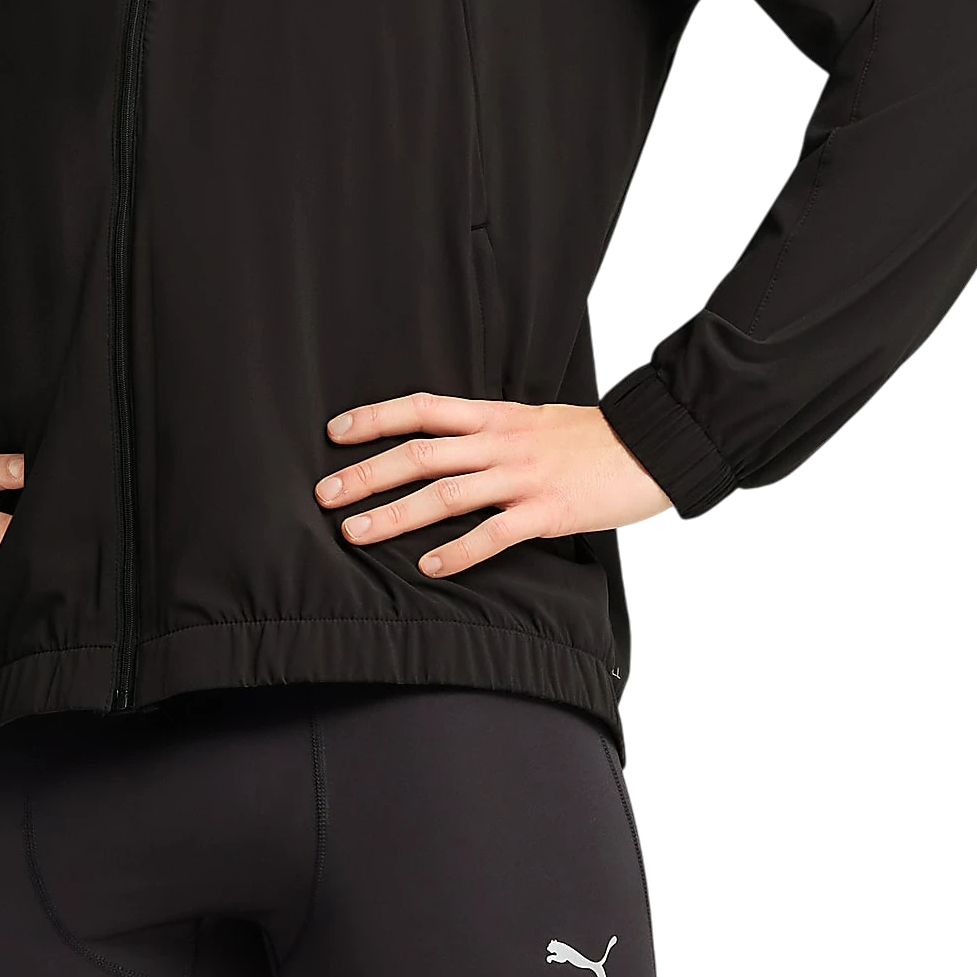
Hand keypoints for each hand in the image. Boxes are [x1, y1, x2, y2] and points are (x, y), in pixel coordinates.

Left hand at [315, 393, 672, 577]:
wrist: (651, 446)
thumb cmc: (589, 438)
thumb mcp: (532, 420)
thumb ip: (489, 432)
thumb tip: (445, 446)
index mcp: (495, 416)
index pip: (422, 408)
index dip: (375, 418)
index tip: (335, 432)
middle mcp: (501, 442)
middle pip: (421, 453)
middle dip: (368, 473)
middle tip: (326, 494)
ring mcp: (523, 477)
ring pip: (446, 493)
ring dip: (396, 515)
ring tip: (356, 533)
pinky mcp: (548, 512)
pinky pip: (495, 533)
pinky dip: (460, 551)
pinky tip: (430, 568)